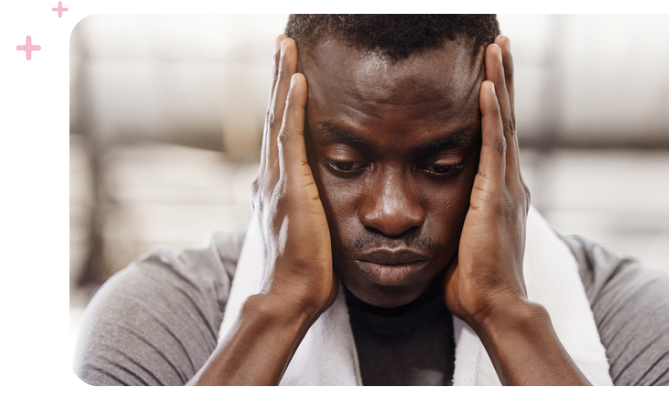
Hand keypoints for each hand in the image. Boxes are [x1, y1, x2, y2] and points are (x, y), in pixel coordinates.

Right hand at [250, 35, 337, 319]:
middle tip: (282, 43)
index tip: (288, 71)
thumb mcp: (298, 228)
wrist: (294, 294)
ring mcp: (278, 179)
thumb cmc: (304, 268)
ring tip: (286, 46)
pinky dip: (292, 107)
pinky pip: (290, 137)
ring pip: (277, 117)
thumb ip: (292, 204)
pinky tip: (298, 81)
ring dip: (282, 79)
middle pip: (273, 114)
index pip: (279, 131)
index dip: (282, 99)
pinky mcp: (290, 186)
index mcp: (276, 183)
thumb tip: (280, 191)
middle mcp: (272, 174)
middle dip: (278, 76)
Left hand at [443, 36, 529, 326]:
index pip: (497, 133)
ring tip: (497, 48)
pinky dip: (491, 114)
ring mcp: (505, 185)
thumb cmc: (475, 279)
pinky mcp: (494, 195)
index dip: (497, 100)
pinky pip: (491, 146)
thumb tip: (443, 208)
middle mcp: (508, 180)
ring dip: (500, 83)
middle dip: (504, 79)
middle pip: (505, 117)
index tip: (491, 71)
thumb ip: (461, 215)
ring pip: (503, 122)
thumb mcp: (465, 237)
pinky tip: (487, 86)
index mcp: (499, 189)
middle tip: (500, 43)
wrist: (494, 305)